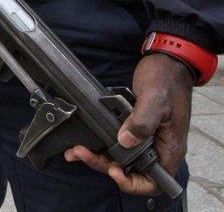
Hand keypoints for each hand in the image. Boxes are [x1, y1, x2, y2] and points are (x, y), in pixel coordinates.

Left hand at [65, 53, 193, 195]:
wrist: (166, 62)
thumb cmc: (166, 79)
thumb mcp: (154, 99)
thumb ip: (141, 122)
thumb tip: (126, 141)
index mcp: (169, 147)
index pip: (153, 181)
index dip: (132, 182)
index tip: (113, 170)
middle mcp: (157, 147)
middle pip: (130, 170)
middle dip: (103, 165)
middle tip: (81, 153)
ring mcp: (145, 138)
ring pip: (120, 158)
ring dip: (97, 156)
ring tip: (76, 150)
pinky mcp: (134, 129)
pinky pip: (116, 143)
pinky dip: (100, 144)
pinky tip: (85, 140)